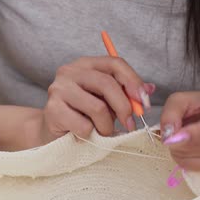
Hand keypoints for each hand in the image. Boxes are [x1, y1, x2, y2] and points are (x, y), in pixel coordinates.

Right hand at [27, 56, 153, 146]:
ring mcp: (58, 89)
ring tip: (102, 132)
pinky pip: (84, 125)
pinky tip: (85, 135)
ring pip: (97, 107)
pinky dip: (91, 135)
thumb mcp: (105, 101)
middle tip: (129, 124)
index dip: (133, 82)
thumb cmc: (81, 116)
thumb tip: (149, 90)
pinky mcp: (52, 110)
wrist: (51, 135)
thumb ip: (125, 93)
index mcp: (85, 64)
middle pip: (107, 83)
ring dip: (106, 126)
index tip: (144, 103)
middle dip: (124, 107)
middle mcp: (69, 71)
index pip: (114, 63)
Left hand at [160, 92, 199, 172]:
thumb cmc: (199, 107)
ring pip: (194, 158)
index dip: (189, 137)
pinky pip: (195, 167)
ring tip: (181, 139)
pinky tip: (185, 149)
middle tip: (172, 133)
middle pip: (198, 145)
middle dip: (177, 141)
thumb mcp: (181, 100)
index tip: (170, 140)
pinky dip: (184, 160)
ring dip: (179, 150)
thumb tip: (168, 135)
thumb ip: (171, 113)